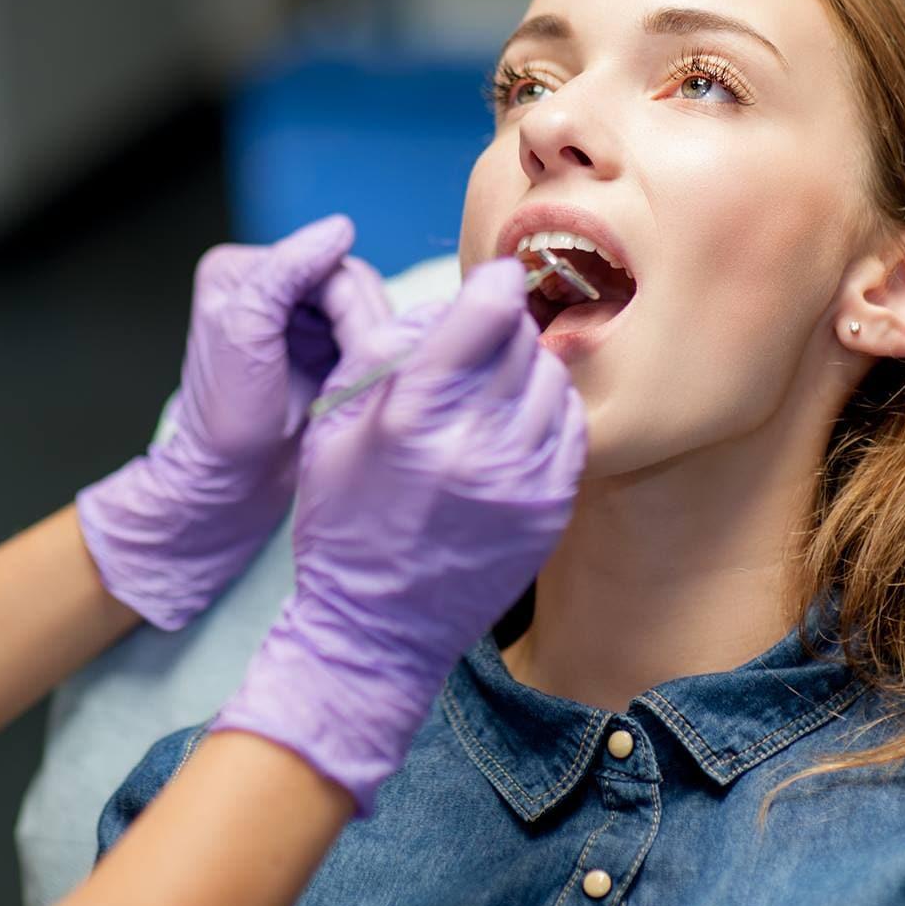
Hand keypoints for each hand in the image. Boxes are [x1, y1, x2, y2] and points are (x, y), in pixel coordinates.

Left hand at [77, 216, 388, 630]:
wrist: (232, 483)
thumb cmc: (229, 419)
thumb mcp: (246, 335)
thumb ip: (285, 274)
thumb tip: (340, 228)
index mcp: (241, 270)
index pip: (325, 265)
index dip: (351, 309)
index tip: (359, 358)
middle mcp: (269, 283)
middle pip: (352, 283)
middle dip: (363, 330)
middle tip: (359, 379)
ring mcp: (297, 314)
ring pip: (367, 308)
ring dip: (371, 346)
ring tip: (357, 385)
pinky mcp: (321, 343)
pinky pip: (367, 333)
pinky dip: (371, 358)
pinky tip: (361, 383)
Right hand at [213, 258, 586, 809]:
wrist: (376, 628)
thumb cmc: (343, 520)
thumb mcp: (333, 424)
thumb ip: (384, 350)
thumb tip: (448, 302)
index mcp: (413, 418)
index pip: (486, 313)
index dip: (497, 282)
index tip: (498, 277)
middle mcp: (476, 447)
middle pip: (523, 341)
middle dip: (505, 328)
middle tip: (483, 339)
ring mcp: (521, 482)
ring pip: (553, 380)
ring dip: (528, 369)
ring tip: (494, 387)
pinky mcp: (549, 509)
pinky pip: (571, 428)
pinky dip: (548, 412)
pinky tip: (515, 423)